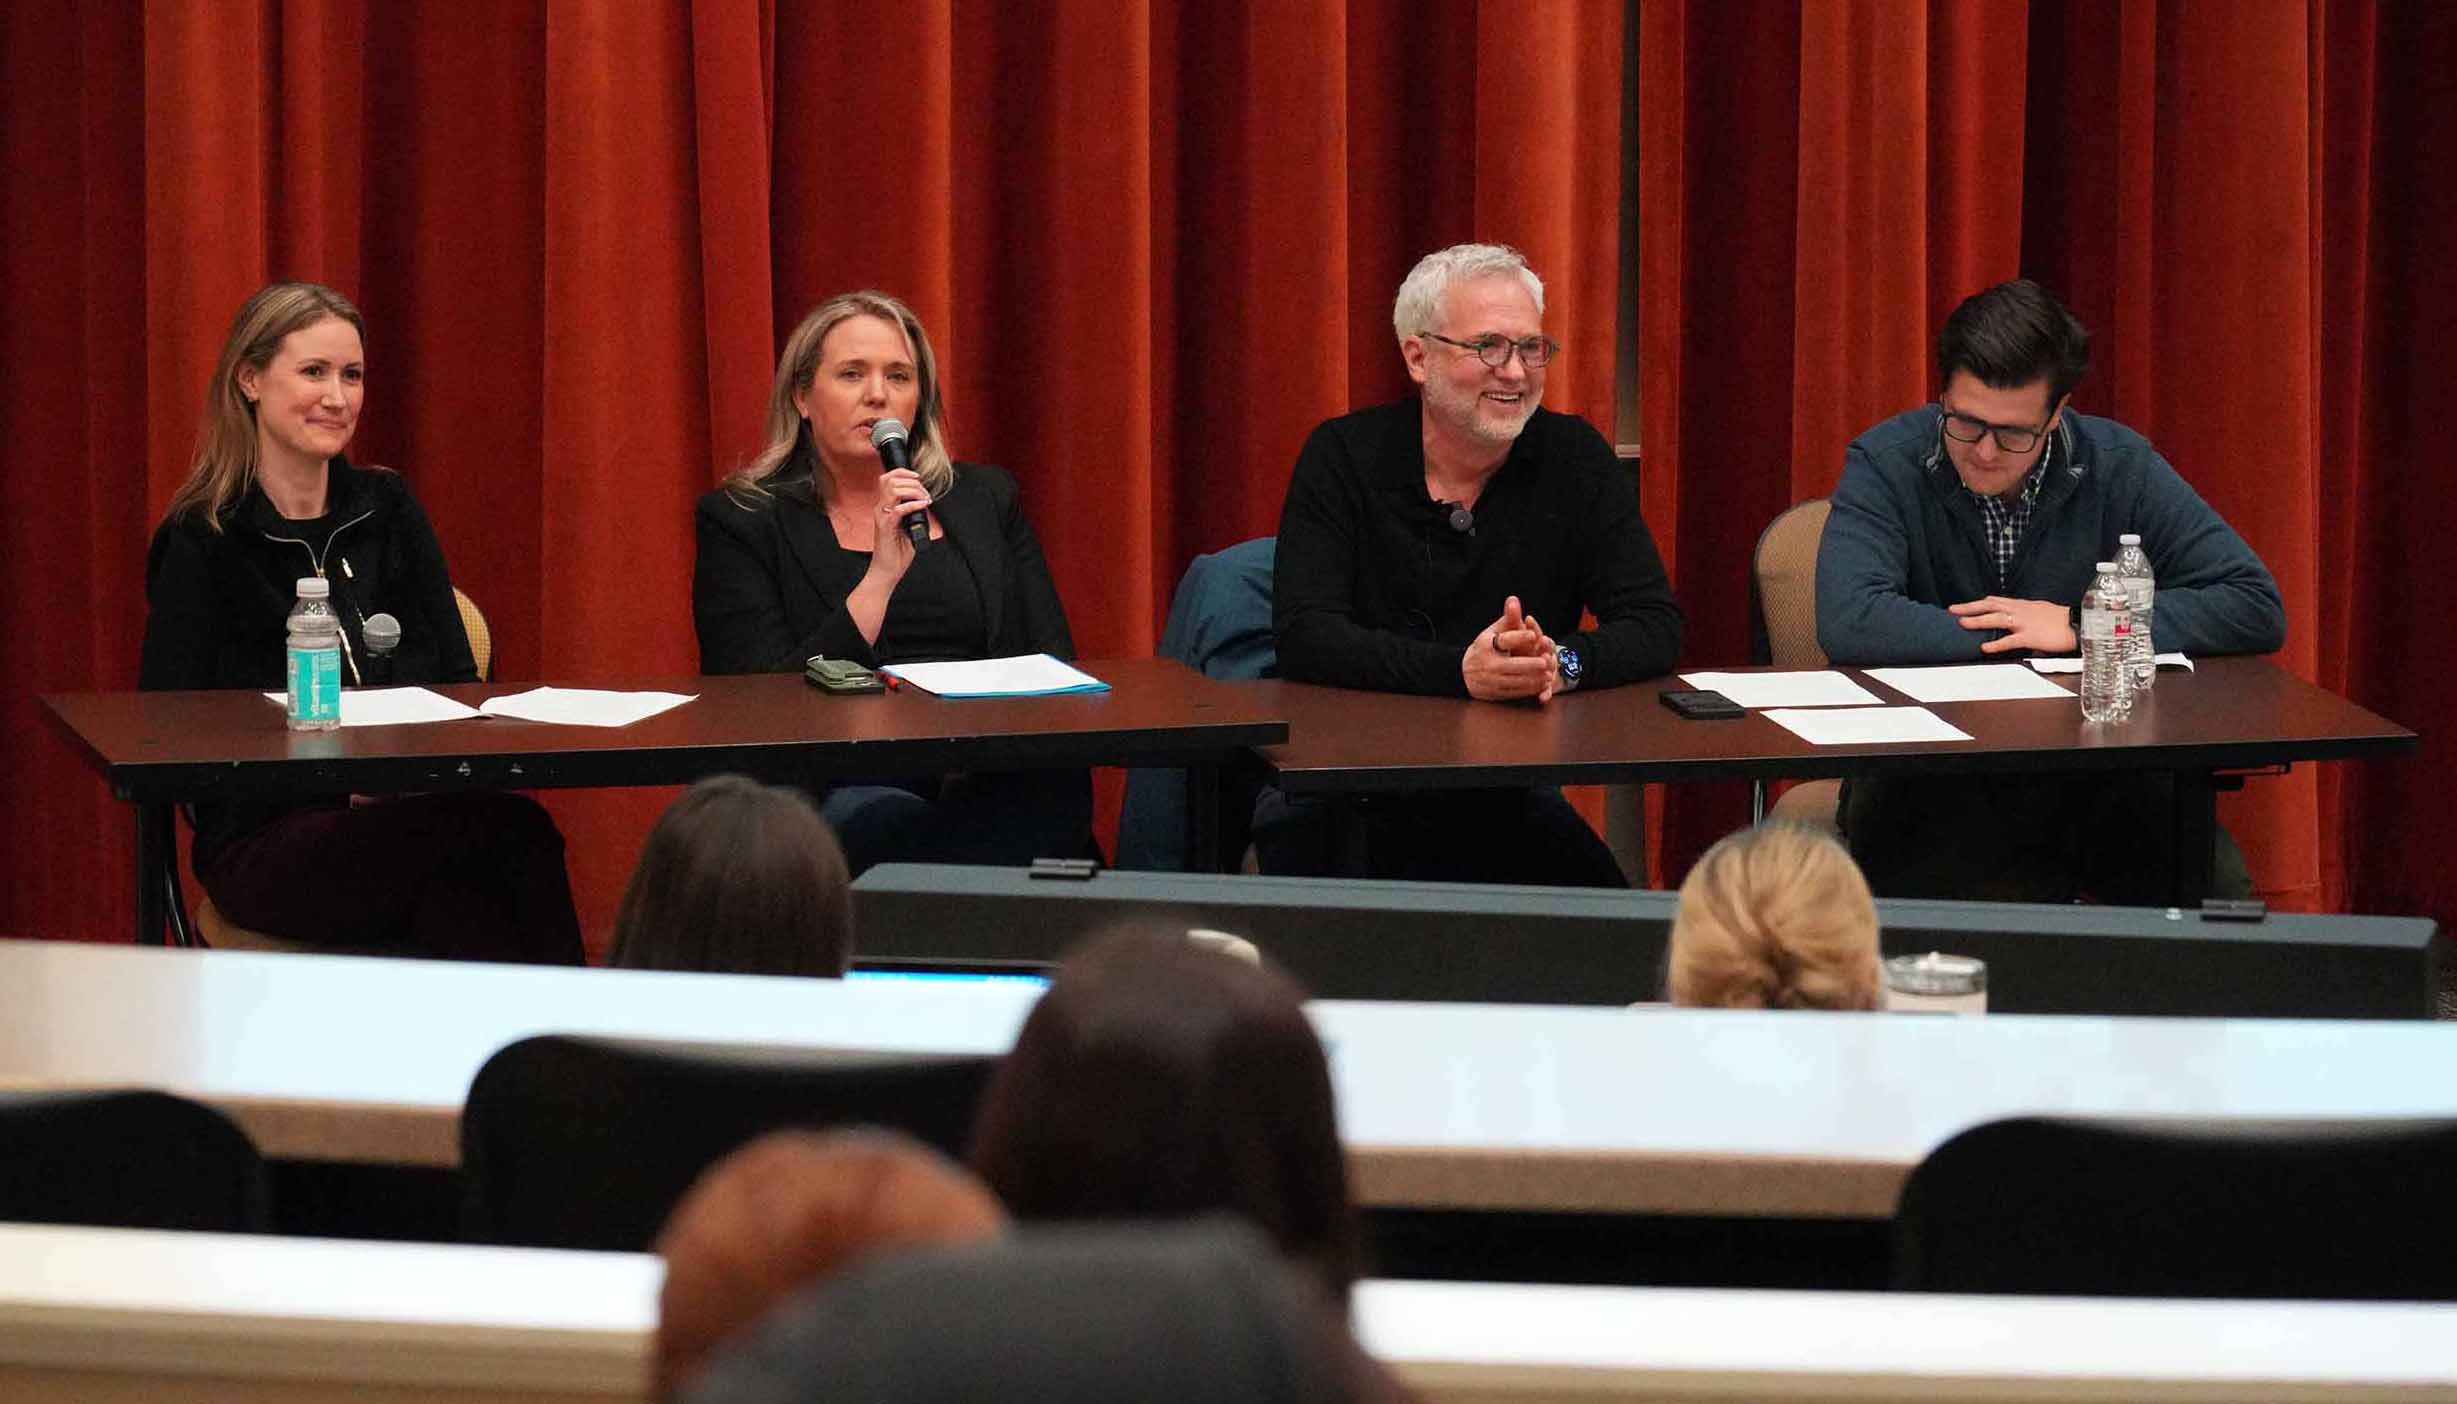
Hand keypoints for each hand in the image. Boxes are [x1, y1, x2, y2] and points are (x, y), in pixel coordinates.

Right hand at [862, 469, 934, 581]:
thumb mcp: (908, 527)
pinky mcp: (885, 527)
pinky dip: (913, 505)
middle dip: (912, 482)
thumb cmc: (897, 551)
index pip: (887, 479)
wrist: (887, 570)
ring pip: (893, 490)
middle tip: (925, 493)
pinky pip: (898, 509)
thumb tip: (925, 502)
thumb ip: (913, 513)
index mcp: (885, 506)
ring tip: (925, 500)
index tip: (918, 477)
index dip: (902, 472)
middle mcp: (881, 508)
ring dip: (913, 491)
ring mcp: (882, 517)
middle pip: (891, 480)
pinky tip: (923, 506)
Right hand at [1464, 595, 1559, 701]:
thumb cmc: (1484, 648)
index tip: (1534, 635)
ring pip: (1516, 681)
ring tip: (1548, 673)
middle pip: (1513, 665)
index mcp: (1487, 645)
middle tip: (1546, 661)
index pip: (1505, 640)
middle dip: (1531, 664)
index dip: (1520, 637)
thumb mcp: (1491, 632)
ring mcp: (1491, 680)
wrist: (1462, 673)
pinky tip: (1540, 684)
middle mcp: (1488, 663)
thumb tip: (1514, 600)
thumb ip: (1507, 619)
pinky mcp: (1495, 693)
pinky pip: (1515, 692)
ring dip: (1534, 678)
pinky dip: (1529, 689)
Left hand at [1951, 595, 2076, 654]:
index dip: (1979, 603)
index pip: (1996, 601)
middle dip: (1970, 607)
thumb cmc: (2062, 619)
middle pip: (1991, 606)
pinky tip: (1984, 647)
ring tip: (1962, 623)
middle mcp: (2020, 611)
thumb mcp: (2041, 611)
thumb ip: (2026, 613)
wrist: (2079, 623)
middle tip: (1953, 610)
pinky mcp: (2031, 636)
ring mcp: (2024, 623)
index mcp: (2023, 605)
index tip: (1965, 605)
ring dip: (1977, 621)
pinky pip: (2010, 640)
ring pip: (1996, 619)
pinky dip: (1996, 644)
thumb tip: (2015, 618)